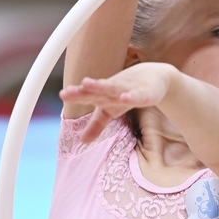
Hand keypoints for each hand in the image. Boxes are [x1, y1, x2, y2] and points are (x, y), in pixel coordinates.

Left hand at [60, 63, 174, 142]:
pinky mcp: (144, 93)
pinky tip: (124, 97)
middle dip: (82, 91)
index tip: (63, 94)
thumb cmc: (127, 92)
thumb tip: (82, 141)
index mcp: (104, 95)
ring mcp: (129, 89)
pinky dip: (131, 96)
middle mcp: (113, 89)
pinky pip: (137, 96)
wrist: (155, 78)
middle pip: (96, 90)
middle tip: (68, 92)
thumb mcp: (111, 110)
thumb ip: (97, 124)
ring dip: (100, 86)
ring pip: (112, 88)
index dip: (76, 95)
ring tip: (86, 84)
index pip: (88, 95)